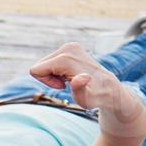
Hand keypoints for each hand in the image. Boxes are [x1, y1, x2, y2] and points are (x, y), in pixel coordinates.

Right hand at [29, 42, 145, 145]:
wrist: (109, 88)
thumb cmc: (96, 97)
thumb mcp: (86, 99)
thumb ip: (80, 90)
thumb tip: (80, 78)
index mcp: (66, 58)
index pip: (35, 70)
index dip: (46, 81)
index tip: (62, 86)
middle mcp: (68, 47)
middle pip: (39, 65)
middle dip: (49, 77)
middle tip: (67, 83)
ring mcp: (70, 46)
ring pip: (45, 63)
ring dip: (54, 74)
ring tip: (71, 79)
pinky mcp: (71, 48)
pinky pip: (52, 61)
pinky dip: (59, 70)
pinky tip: (72, 75)